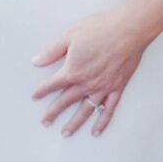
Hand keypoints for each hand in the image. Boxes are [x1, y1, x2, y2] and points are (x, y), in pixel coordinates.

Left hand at [31, 11, 144, 137]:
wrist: (128, 30)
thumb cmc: (100, 29)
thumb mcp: (70, 35)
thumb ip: (52, 51)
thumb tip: (37, 61)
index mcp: (73, 70)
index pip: (52, 84)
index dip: (41, 91)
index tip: (34, 96)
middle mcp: (86, 83)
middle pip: (66, 101)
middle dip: (53, 112)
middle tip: (45, 122)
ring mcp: (102, 88)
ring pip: (85, 111)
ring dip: (74, 123)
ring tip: (66, 133)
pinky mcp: (117, 88)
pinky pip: (108, 110)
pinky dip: (102, 122)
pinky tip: (96, 131)